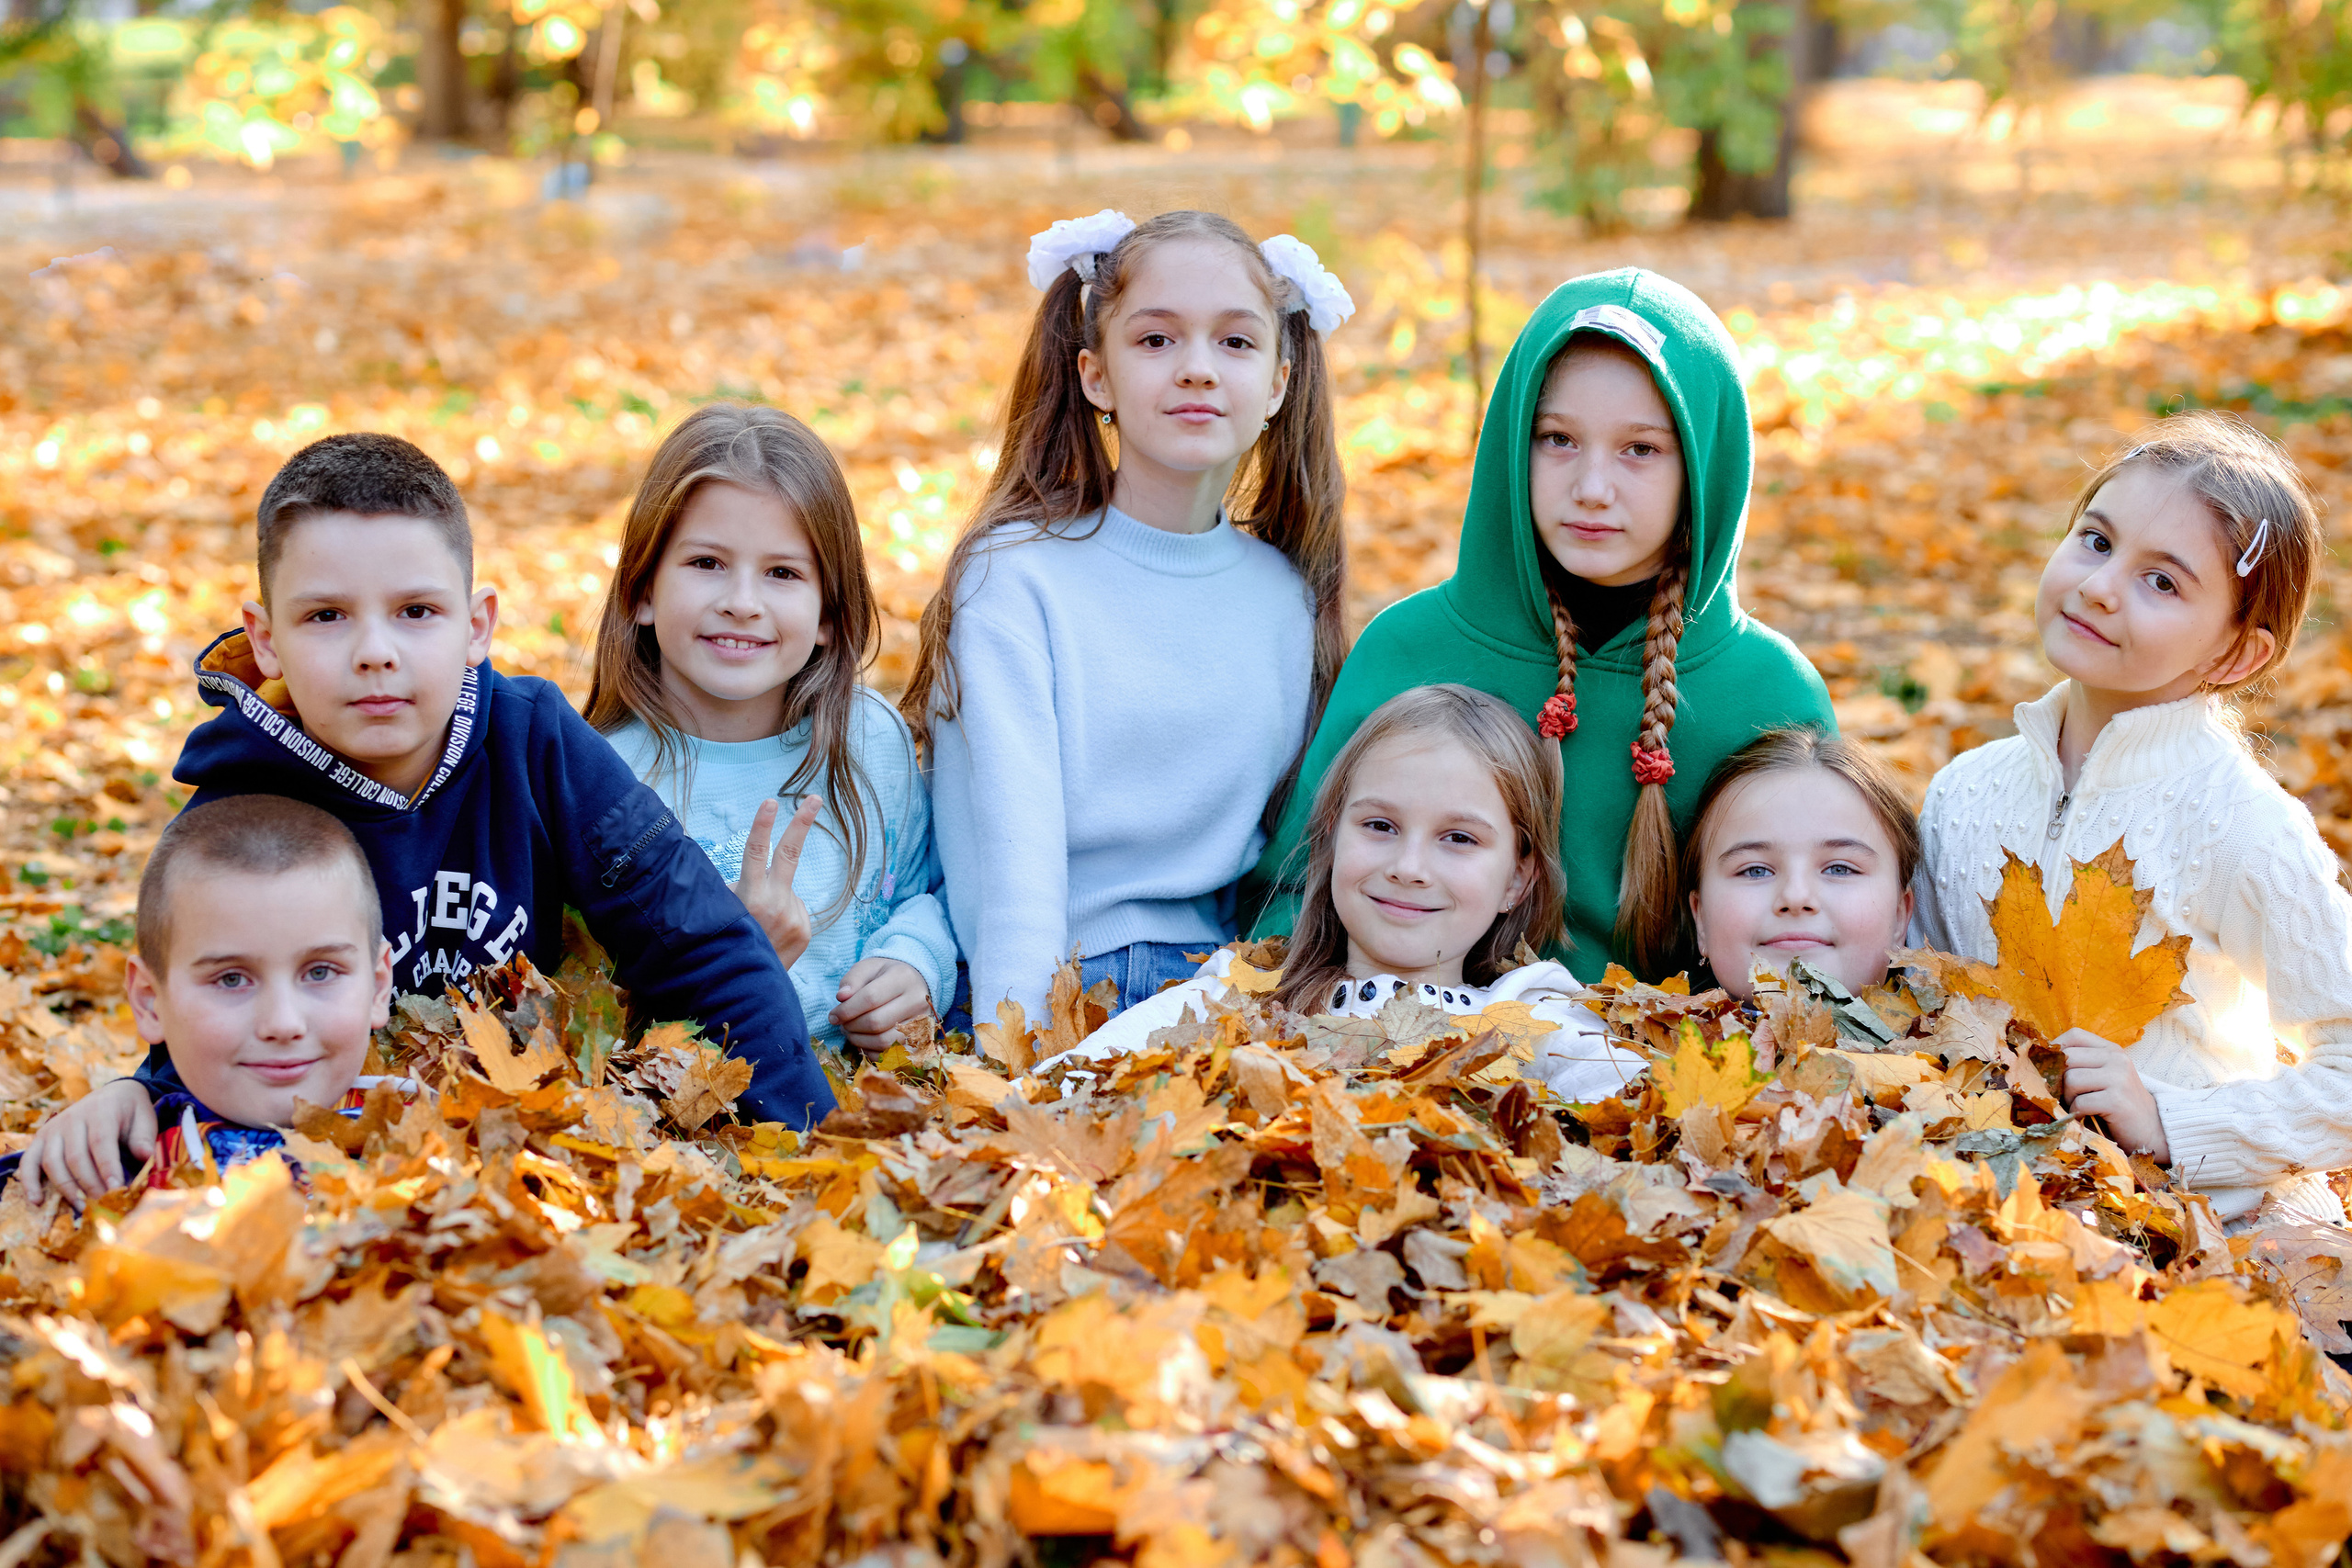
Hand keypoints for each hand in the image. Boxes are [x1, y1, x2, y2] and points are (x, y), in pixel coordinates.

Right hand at [20, 1078, 157, 1208]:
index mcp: (100, 1112)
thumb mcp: (145, 1118)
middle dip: (90, 1184)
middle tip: (103, 1204)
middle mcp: (72, 1119)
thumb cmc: (130, 1112)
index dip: (108, 1168)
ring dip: (66, 1188)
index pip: (101, 1143)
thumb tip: (145, 1156)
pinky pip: (29, 1161)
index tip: (116, 1189)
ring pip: (53, 1162)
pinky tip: (38, 1201)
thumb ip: (143, 1138)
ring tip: (83, 1207)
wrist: (113, 1094)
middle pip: (76, 1157)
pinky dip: (29, 1182)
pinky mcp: (40, 1139)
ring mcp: (53, 1129)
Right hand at [735, 793, 820, 968]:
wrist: (744, 987)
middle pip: (790, 853)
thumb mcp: (722, 910)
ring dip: (776, 899)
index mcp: (750, 895)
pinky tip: (773, 933)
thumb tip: (750, 867)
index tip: (771, 801)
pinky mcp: (805, 930)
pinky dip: (785, 914)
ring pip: (787, 891)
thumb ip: (735, 886)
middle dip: (802, 822)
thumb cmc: (727, 942)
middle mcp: (774, 903)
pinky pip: (795, 909)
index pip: (756, 852)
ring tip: (760, 926)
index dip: (763, 825)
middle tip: (814, 797)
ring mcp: (793, 916)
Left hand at [831, 957, 933, 1053]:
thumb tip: (841, 998)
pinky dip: (871, 1051)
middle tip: (842, 1024)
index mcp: (903, 978)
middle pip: (877, 1022)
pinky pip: (890, 1055)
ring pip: (884, 1041)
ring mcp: (921, 1023)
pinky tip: (864, 1041)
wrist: (913, 983)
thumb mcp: (868, 968)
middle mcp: (917, 1001)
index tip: (833, 1016)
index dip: (847, 1010)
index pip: (870, 998)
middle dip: (852, 1026)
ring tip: (851, 1032)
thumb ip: (852, 980)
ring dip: (859, 1041)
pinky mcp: (918, 1040)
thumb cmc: (885, 975)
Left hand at [2056, 1027, 2169, 1162]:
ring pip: (2070, 1080)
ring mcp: (2119, 1078)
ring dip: (2069, 1098)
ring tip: (2081, 1107)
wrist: (2152, 1131)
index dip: (2055, 1050)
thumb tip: (2035, 1060)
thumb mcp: (2100, 1078)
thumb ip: (2078, 1065)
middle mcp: (2116, 1059)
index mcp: (2111, 1050)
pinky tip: (2089, 1117)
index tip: (2051, 1070)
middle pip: (2067, 1058)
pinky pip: (2080, 1103)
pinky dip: (2078, 1113)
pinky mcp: (2117, 1100)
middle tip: (2067, 1097)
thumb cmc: (2117, 1105)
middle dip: (2059, 1080)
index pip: (2073, 1035)